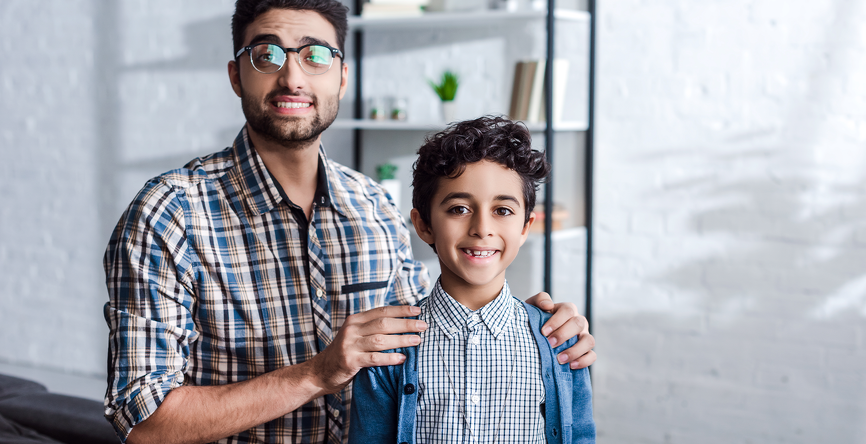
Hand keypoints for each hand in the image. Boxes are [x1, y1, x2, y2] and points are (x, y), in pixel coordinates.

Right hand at [308, 305, 427, 393]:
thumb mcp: (355, 335)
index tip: (418, 310)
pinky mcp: (350, 361)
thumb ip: (372, 329)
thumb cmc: (344, 354)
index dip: (401, 310)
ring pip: (380, 340)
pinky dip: (389, 358)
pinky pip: (374, 358)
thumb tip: (401, 323)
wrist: (320, 372)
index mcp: (355, 320)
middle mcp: (352, 329)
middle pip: (383, 323)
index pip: (382, 311)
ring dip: (401, 340)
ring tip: (417, 340)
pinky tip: (402, 358)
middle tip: (424, 325)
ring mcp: (350, 345)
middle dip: (406, 324)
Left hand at [525, 292, 595, 369]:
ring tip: (560, 358)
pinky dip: (584, 361)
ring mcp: (584, 336)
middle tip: (550, 343)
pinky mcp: (586, 351)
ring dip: (575, 350)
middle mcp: (578, 322)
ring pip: (589, 341)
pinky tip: (570, 366)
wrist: (536, 335)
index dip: (557, 321)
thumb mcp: (533, 306)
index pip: (568, 310)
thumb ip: (539, 299)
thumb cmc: (535, 320)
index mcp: (567, 310)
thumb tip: (548, 305)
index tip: (543, 331)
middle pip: (579, 324)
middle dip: (564, 334)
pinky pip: (592, 356)